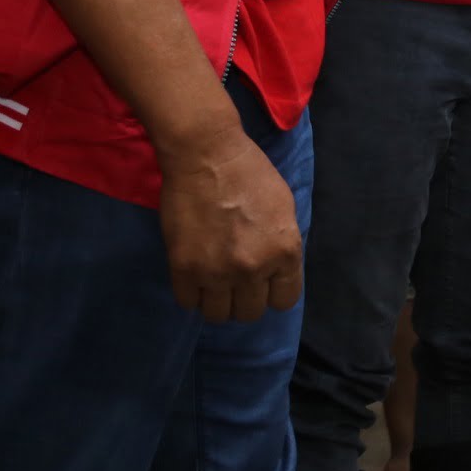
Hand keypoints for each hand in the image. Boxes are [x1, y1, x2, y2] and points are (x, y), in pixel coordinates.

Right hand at [155, 116, 304, 322]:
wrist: (206, 155)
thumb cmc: (250, 174)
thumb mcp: (285, 209)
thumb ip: (282, 245)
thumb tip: (277, 271)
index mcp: (285, 253)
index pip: (284, 301)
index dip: (272, 292)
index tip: (261, 281)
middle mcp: (254, 269)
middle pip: (250, 313)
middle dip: (244, 298)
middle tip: (234, 279)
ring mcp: (217, 272)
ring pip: (218, 315)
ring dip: (216, 300)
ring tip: (212, 280)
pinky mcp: (184, 268)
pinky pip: (188, 302)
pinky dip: (191, 293)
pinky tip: (194, 275)